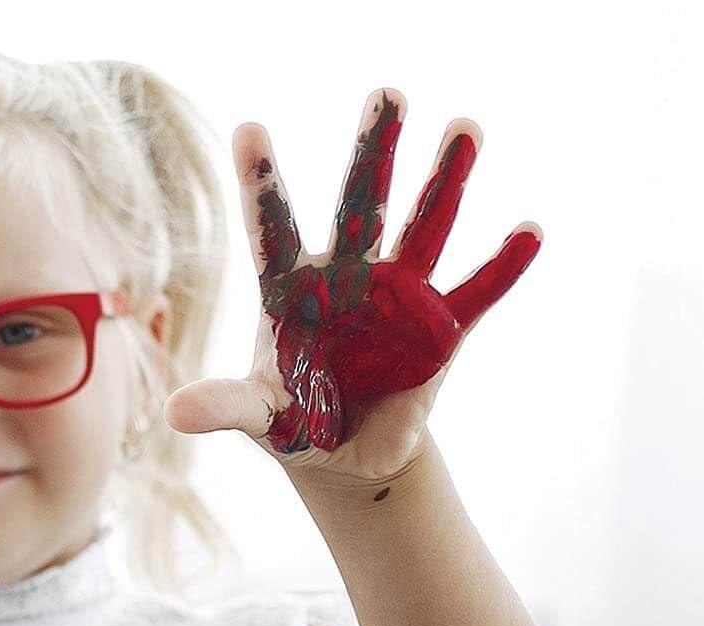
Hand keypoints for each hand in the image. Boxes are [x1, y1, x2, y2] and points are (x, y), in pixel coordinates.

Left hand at [165, 90, 541, 483]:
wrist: (346, 454)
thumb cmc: (294, 422)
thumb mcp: (259, 418)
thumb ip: (225, 406)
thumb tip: (174, 412)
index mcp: (292, 291)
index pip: (272, 230)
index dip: (261, 183)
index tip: (248, 127)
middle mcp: (348, 277)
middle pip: (359, 205)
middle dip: (373, 152)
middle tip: (388, 93)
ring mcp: (399, 296)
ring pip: (423, 228)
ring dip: (445, 180)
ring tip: (464, 126)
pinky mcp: (441, 331)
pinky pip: (476, 294)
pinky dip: (503, 267)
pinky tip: (529, 230)